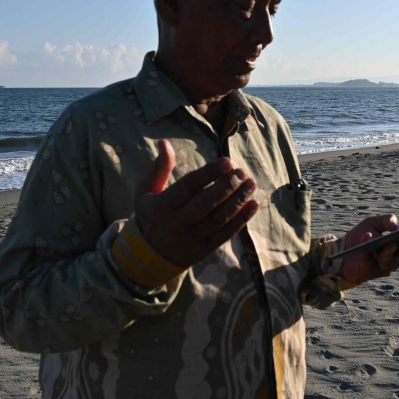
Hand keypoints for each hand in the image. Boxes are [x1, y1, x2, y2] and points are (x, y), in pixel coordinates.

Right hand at [134, 140, 258, 268]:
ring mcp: (192, 237)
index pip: (189, 186)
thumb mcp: (145, 191)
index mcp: (163, 205)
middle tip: (241, 173)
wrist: (148, 256)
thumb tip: (164, 142)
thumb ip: (159, 168)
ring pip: (219, 218)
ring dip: (238, 200)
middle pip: (206, 202)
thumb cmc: (150, 215)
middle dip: (227, 186)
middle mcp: (178, 222)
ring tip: (251, 184)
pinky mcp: (205, 249)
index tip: (227, 162)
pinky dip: (242, 219)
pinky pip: (226, 234)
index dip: (209, 173)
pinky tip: (253, 204)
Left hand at [340, 214, 398, 285]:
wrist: (341, 250)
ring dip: (390, 251)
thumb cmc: (362, 235)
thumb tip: (396, 225)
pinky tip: (367, 236)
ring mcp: (382, 266)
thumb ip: (386, 220)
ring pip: (390, 260)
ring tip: (391, 242)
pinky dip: (367, 246)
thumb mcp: (374, 222)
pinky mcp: (368, 271)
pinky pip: (368, 259)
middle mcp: (394, 258)